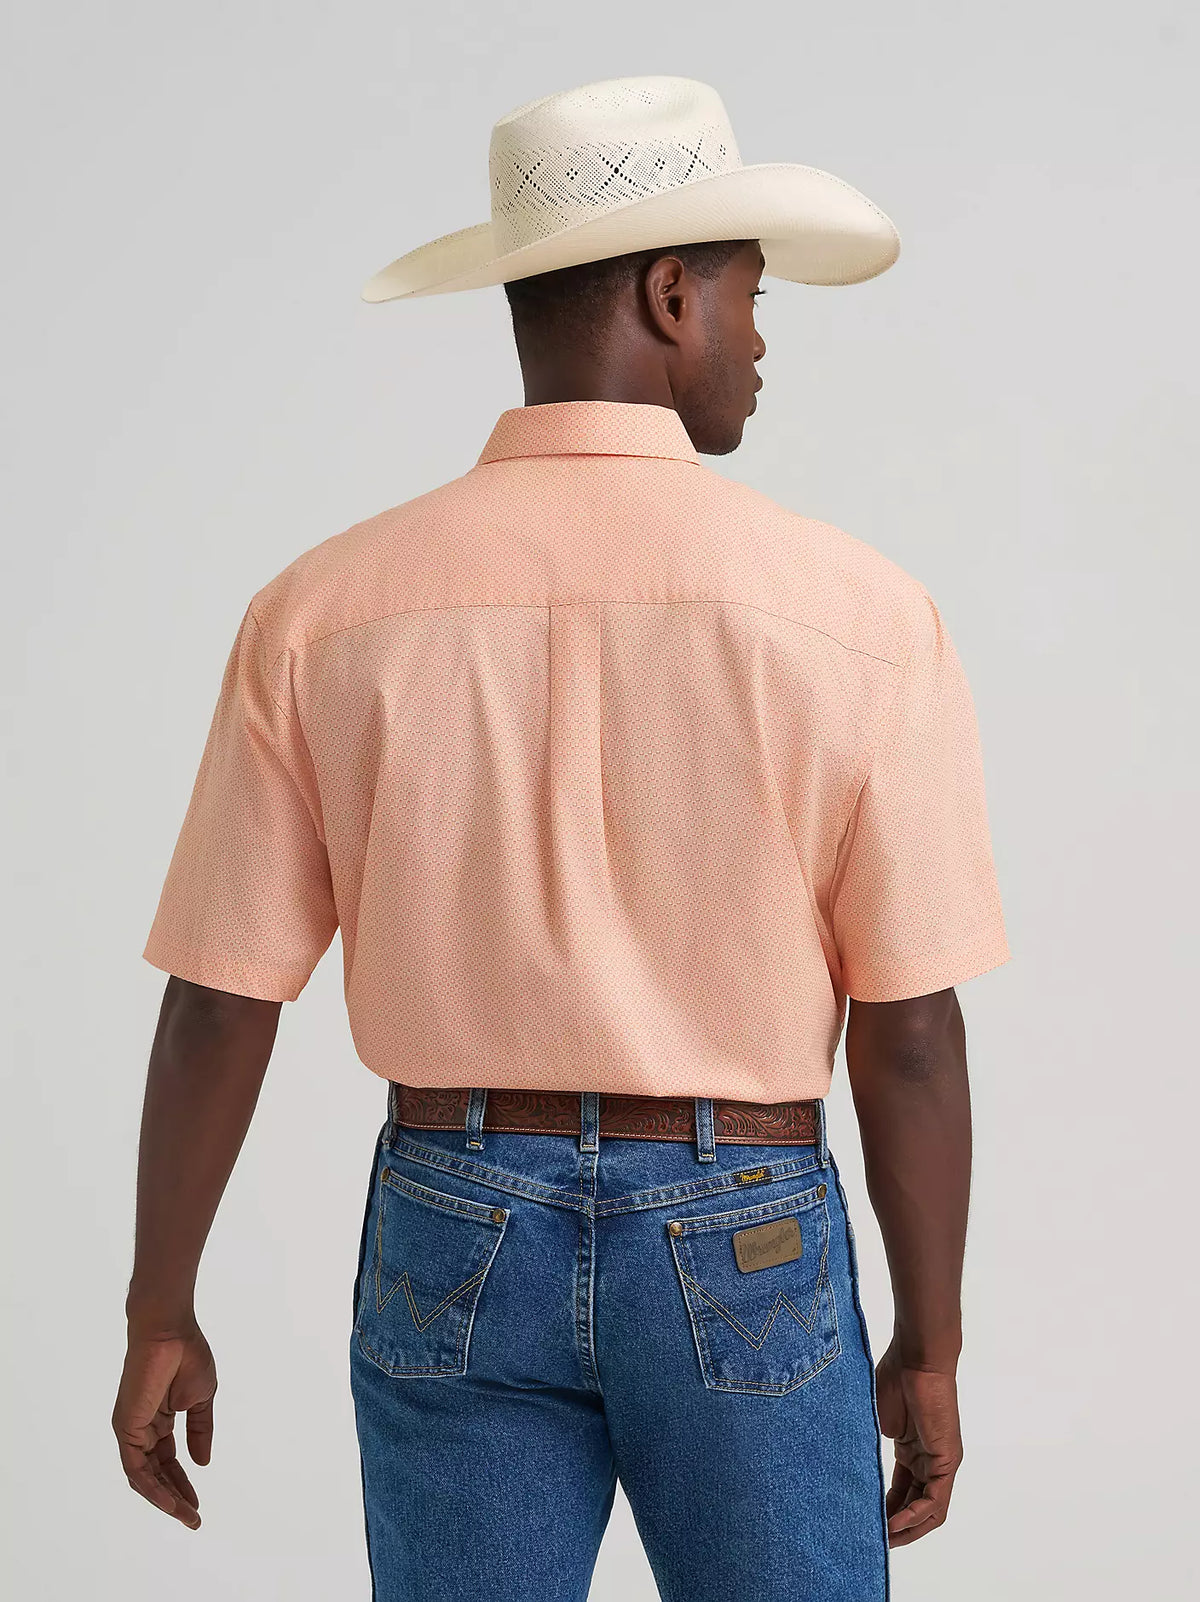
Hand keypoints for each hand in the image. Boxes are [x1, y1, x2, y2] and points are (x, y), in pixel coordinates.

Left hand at [112, 1321, 216, 1529]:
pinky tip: (171, 1501)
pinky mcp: (126, 1428)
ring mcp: (132, 1430)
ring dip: (165, 1499)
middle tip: (193, 1518)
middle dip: (175, 1498)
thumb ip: (200, 1430)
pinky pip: (137, 1468)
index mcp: (159, 1420)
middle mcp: (142, 1429)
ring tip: (186, 1515)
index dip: (182, 1483)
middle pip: (155, 1474)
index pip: (168, 1461)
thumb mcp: (201, 1398)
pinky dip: (153, 1487)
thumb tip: (202, 1462)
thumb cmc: (186, 1355)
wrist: (170, 1331)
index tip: (197, 1504)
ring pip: (144, 1477)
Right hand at [874, 1338, 962, 1546]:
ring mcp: (940, 1463)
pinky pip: (934, 1501)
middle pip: (915, 1507)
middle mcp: (928, 1461)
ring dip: (907, 1529)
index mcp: (912, 1452)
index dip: (885, 1511)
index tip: (866, 1523)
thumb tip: (846, 1464)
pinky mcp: (947, 1461)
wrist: (916, 1359)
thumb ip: (868, 1446)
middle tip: (873, 1540)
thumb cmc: (894, 1378)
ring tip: (884, 1540)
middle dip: (896, 1527)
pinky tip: (895, 1524)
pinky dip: (915, 1516)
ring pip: (928, 1511)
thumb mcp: (877, 1421)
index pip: (901, 1492)